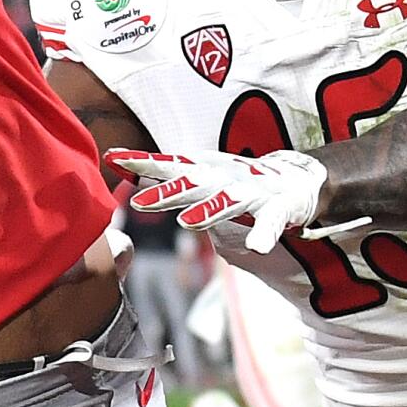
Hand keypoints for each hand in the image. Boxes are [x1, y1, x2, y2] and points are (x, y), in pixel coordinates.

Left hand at [105, 145, 352, 254]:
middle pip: (191, 184)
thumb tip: (121, 169)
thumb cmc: (237, 183)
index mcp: (204, 172)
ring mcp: (251, 193)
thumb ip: (165, 177)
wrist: (294, 182)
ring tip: (188, 222)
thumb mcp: (200, 178)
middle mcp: (224, 179)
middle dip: (166, 192)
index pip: (167, 166)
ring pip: (227, 202)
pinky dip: (264, 235)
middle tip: (140, 201)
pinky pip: (269, 224)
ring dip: (208, 211)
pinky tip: (257, 248)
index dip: (141, 163)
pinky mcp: (276, 209)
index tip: (112, 158)